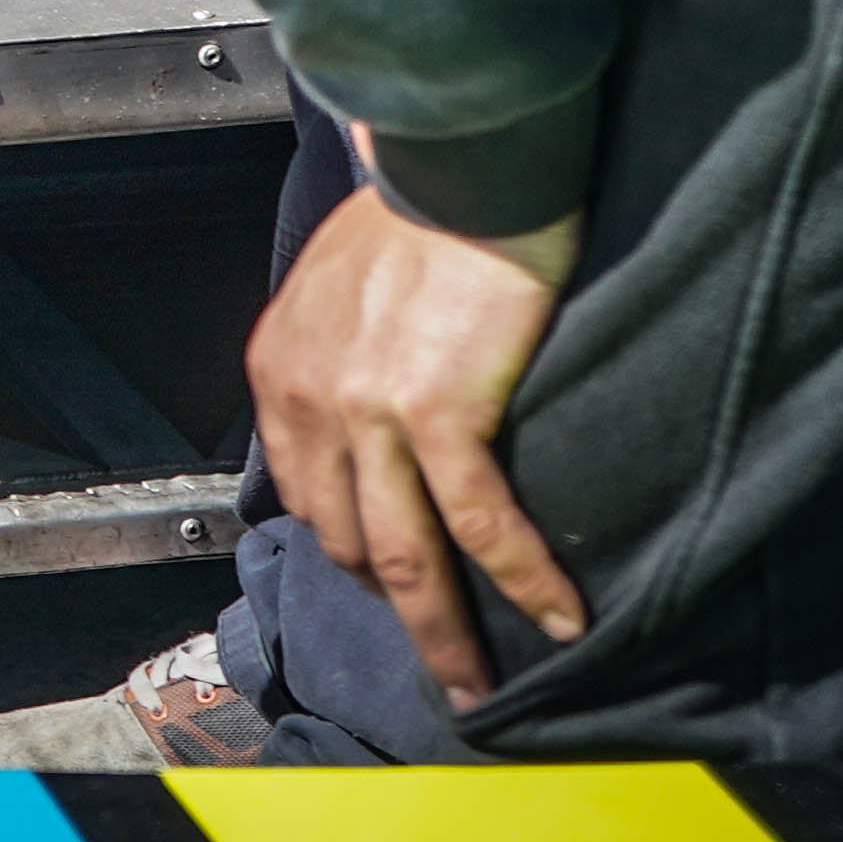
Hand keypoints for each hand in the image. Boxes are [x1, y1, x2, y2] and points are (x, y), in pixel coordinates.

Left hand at [252, 188, 585, 709]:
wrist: (463, 161)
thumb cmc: (422, 208)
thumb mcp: (342, 286)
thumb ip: (343, 354)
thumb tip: (371, 406)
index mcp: (282, 369)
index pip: (307, 493)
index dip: (353, 550)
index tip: (394, 587)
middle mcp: (310, 398)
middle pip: (349, 540)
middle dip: (397, 608)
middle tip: (444, 656)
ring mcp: (369, 411)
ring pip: (406, 558)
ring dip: (448, 632)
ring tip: (483, 680)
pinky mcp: (439, 413)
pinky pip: (482, 526)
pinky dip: (525, 583)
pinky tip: (559, 619)